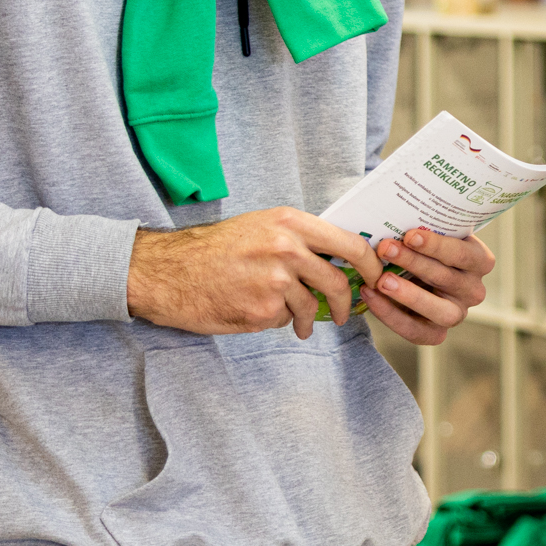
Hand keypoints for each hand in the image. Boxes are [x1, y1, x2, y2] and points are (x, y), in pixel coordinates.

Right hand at [127, 207, 368, 337]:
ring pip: (312, 306)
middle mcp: (286, 249)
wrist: (169, 272)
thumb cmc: (214, 250)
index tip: (375, 277)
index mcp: (289, 223)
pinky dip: (279, 320)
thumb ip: (299, 239)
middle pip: (338, 282)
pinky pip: (285, 320)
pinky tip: (257, 311)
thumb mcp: (260, 227)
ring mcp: (275, 281)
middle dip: (346, 303)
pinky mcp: (262, 311)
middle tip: (344, 312)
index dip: (370, 265)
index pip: (350, 244)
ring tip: (298, 322)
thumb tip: (339, 257)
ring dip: (308, 319)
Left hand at [362, 227, 492, 347]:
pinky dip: (391, 315)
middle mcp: (474, 290)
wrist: (415, 275)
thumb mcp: (431, 236)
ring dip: (407, 294)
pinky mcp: (437, 333)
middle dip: (413, 263)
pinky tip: (371, 296)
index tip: (410, 235)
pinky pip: (416, 331)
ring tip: (381, 280)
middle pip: (446, 278)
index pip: (462, 254)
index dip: (436, 245)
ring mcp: (457, 314)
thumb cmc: (423, 248)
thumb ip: (422, 229)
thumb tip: (395, 213)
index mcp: (479, 261)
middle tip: (385, 249)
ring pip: (438, 310)